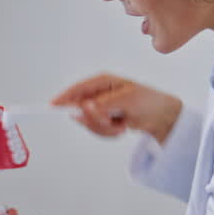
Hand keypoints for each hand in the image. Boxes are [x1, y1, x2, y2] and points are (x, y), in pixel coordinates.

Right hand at [51, 73, 181, 143]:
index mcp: (103, 81)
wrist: (160, 116)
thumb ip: (104, 105)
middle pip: (81, 110)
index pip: (78, 88)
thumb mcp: (127, 101)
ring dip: (105, 129)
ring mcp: (100, 107)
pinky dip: (110, 133)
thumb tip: (85, 107)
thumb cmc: (147, 101)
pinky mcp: (103, 119)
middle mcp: (98, 93)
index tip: (52, 107)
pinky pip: (97, 130)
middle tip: (112, 121)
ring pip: (89, 123)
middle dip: (96, 120)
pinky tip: (122, 127)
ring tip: (122, 125)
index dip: (64, 97)